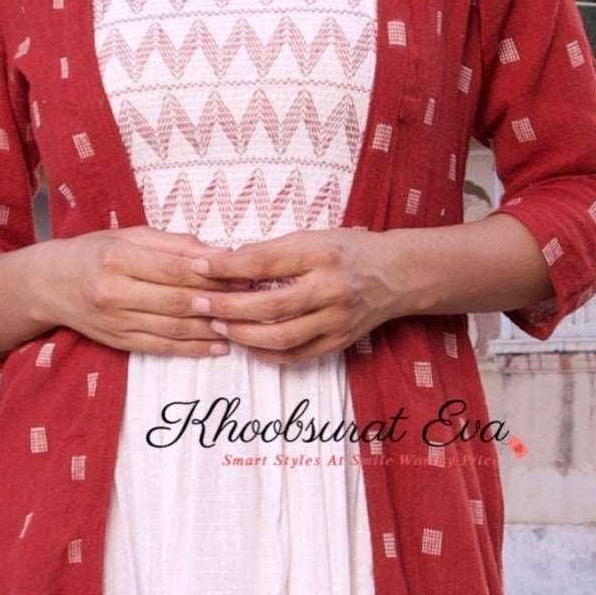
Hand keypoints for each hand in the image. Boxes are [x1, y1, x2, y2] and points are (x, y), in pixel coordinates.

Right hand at [30, 225, 230, 356]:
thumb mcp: (128, 236)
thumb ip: (174, 244)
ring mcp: (116, 321)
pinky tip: (218, 346)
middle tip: (250, 301)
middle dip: (218, 303)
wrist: (48, 285)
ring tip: (241, 325)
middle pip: (178, 301)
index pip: (176, 268)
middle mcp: (114, 291)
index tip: (243, 274)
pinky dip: (193, 349)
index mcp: (118, 257)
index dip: (213, 274)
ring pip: (174, 328)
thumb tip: (219, 254)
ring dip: (211, 329)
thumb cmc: (94, 252)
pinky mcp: (119, 342)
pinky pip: (162, 348)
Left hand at [190, 228, 418, 361]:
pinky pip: (296, 356)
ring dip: (243, 335)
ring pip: (281, 338)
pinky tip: (246, 345)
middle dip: (228, 308)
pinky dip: (266, 354)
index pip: (264, 261)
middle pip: (270, 306)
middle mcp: (331, 289)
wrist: (396, 275)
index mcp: (321, 254)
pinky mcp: (338, 342)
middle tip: (199, 304)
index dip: (227, 267)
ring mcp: (337, 320)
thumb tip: (223, 262)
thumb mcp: (312, 238)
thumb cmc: (346, 251)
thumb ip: (271, 252)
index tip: (198, 267)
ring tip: (218, 326)